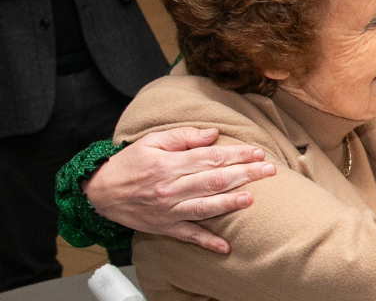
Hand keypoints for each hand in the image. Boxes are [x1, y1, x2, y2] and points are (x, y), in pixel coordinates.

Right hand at [83, 127, 276, 253]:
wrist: (99, 194)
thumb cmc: (128, 164)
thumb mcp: (151, 142)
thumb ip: (183, 137)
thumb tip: (213, 135)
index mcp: (168, 165)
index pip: (209, 158)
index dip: (236, 155)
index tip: (257, 152)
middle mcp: (170, 188)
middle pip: (212, 181)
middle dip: (244, 174)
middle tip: (269, 170)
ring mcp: (168, 210)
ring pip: (204, 207)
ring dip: (229, 203)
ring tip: (251, 199)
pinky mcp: (165, 227)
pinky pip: (188, 236)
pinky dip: (207, 242)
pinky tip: (226, 246)